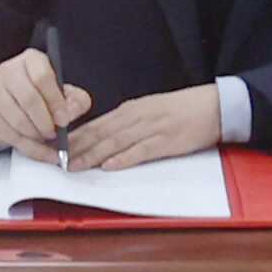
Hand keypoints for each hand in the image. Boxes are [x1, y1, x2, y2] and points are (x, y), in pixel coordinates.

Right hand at [0, 49, 91, 161]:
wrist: (5, 103)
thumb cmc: (37, 94)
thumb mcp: (60, 91)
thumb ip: (74, 100)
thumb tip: (71, 113)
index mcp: (30, 60)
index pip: (42, 77)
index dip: (55, 101)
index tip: (64, 119)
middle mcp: (9, 71)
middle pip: (29, 99)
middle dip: (46, 121)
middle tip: (55, 133)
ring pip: (19, 120)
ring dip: (37, 135)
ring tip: (46, 138)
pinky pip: (11, 136)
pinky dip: (29, 147)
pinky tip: (39, 148)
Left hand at [72, 85, 223, 169]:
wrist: (214, 106)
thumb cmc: (182, 110)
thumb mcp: (150, 111)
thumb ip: (127, 123)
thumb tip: (102, 138)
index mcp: (131, 109)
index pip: (97, 124)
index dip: (76, 136)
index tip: (58, 147)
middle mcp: (137, 116)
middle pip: (101, 133)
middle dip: (78, 148)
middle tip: (58, 161)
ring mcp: (151, 128)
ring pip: (115, 142)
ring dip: (93, 155)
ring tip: (76, 166)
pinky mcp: (166, 140)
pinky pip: (141, 150)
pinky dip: (124, 158)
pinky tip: (110, 165)